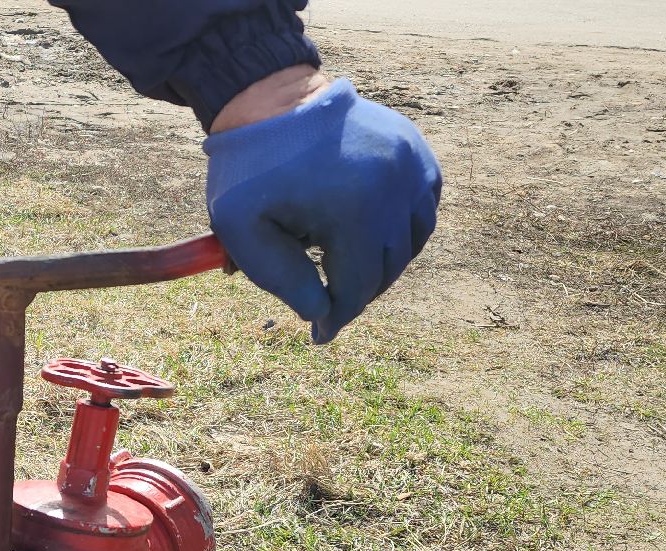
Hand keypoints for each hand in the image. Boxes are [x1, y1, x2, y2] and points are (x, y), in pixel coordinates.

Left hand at [205, 72, 440, 343]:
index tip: (319, 335)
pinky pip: (423, 206)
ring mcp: (412, 164)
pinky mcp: (417, 150)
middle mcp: (396, 186)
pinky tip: (371, 232)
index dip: (336, 317)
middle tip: (328, 301)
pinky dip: (402, 227)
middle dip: (357, 291)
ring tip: (347, 265)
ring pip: (412, 240)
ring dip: (383, 262)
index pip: (358, 287)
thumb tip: (321, 312)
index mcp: (356, 209)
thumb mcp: (242, 230)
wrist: (269, 102)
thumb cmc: (248, 169)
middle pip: (388, 268)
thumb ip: (281, 280)